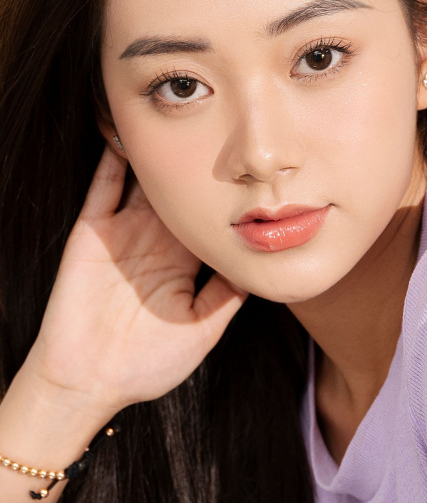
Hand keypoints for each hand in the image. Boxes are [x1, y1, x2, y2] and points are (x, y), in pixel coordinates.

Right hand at [24, 144, 248, 415]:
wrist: (89, 381)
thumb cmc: (146, 366)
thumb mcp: (201, 331)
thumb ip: (227, 297)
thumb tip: (261, 268)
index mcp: (182, 264)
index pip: (209, 221)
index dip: (229, 199)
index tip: (256, 173)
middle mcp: (154, 243)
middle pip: (181, 194)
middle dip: (202, 166)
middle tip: (227, 128)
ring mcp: (123, 233)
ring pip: (144, 184)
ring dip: (159, 156)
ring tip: (182, 120)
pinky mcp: (93, 232)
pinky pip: (103, 188)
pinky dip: (113, 160)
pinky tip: (128, 132)